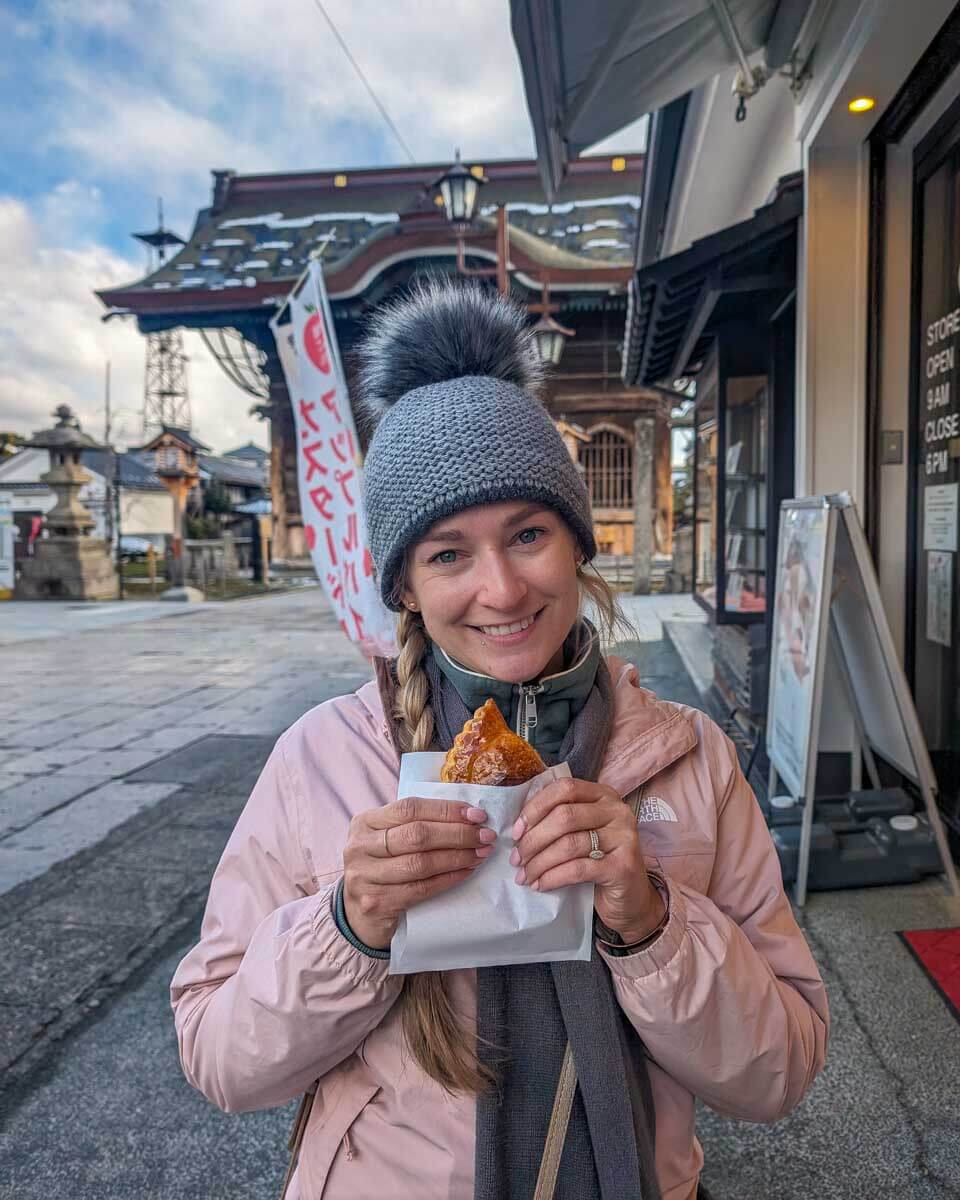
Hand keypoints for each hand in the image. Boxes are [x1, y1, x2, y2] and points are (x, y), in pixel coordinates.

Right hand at [342, 797, 494, 949]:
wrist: (360, 915)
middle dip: (457, 834)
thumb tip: (468, 815)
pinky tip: (466, 872)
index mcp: (365, 822)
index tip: (477, 815)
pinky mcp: (376, 903)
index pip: (410, 808)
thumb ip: (417, 824)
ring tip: (481, 853)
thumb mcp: (389, 840)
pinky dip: (448, 879)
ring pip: (420, 863)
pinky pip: (420, 888)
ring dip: (457, 857)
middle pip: (417, 835)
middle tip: (486, 836)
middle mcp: (359, 846)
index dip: (446, 810)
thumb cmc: (384, 869)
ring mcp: (364, 876)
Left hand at [510, 778, 663, 943]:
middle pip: (565, 817)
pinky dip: (553, 877)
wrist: (631, 899)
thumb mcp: (581, 833)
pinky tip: (540, 885)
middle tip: (516, 859)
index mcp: (604, 795)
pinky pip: (578, 869)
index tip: (516, 831)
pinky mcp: (623, 866)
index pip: (565, 788)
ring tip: (524, 876)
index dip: (535, 807)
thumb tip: (518, 826)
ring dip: (539, 862)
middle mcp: (618, 811)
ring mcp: (624, 838)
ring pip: (569, 845)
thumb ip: (559, 820)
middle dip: (533, 839)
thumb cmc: (598, 861)